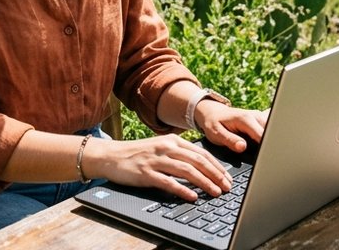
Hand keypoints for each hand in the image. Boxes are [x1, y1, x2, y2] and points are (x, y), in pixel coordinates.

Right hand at [83, 134, 233, 201]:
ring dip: (204, 182)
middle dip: (216, 174)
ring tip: (215, 192)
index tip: (228, 177)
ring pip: (187, 170)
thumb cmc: (137, 154)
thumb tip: (202, 166)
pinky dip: (183, 189)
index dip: (217, 165)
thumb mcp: (160, 148)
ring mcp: (156, 160)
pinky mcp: (146, 173)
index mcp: (173, 141)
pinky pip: (168, 182)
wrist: (111, 156)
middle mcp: (166, 148)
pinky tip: (192, 196)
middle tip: (227, 187)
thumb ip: (179, 154)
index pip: (201, 153)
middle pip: (198, 161)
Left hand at [194, 101, 267, 153]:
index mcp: (245, 119)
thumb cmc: (213, 123)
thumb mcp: (216, 133)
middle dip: (273, 145)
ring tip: (270, 153)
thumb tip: (242, 147)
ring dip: (273, 140)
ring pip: (274, 130)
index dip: (266, 148)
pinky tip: (270, 144)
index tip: (267, 158)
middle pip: (272, 132)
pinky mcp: (261, 120)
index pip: (263, 135)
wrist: (212, 112)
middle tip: (269, 158)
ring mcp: (259, 117)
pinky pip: (271, 126)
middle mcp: (255, 116)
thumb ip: (230, 140)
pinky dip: (273, 135)